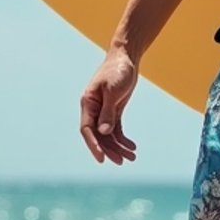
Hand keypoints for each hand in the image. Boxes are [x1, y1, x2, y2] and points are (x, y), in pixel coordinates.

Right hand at [80, 49, 138, 164]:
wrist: (126, 58)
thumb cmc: (118, 70)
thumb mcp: (113, 91)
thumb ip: (108, 112)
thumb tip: (104, 132)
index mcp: (88, 103)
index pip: (87, 129)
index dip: (93, 145)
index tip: (102, 158)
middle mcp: (93, 109)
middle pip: (98, 135)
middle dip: (109, 149)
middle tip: (121, 162)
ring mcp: (103, 111)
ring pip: (108, 135)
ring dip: (118, 146)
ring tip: (132, 157)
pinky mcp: (114, 110)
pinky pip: (116, 129)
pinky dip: (123, 139)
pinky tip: (132, 147)